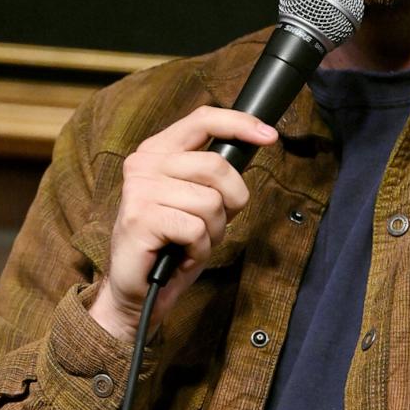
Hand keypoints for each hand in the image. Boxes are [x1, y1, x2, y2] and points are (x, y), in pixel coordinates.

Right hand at [89, 106, 277, 341]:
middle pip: (217, 166)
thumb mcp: (197, 196)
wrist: (139, 289)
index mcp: (159, 149)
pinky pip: (196, 230)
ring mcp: (139, 190)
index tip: (270, 136)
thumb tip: (257, 141)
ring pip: (211, 202)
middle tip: (214, 224)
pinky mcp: (139, 219)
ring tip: (192, 242)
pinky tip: (182, 255)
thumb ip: (214, 171)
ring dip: (213, 231)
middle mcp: (144, 163)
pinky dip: (199, 249)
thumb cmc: (174, 241)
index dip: (240, 124)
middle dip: (232, 201)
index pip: (204, 119)